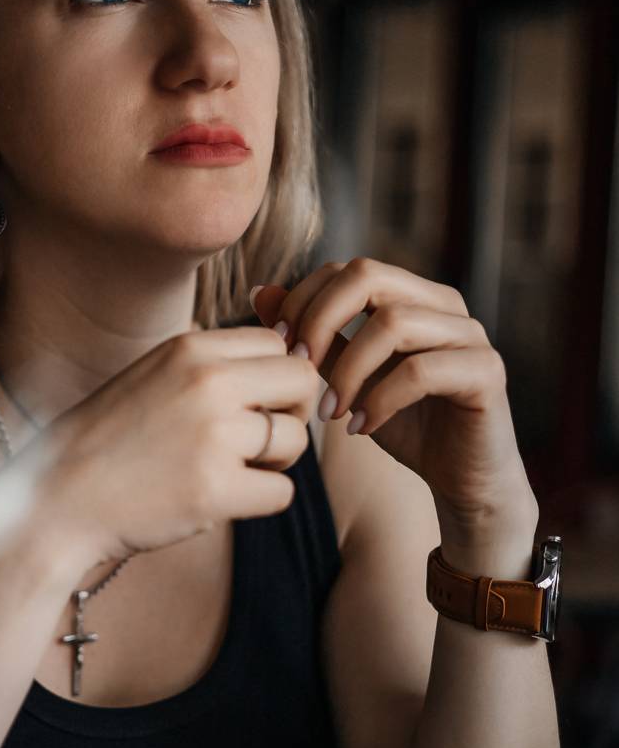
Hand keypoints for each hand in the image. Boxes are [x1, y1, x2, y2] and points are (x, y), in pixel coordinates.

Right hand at [38, 328, 321, 567]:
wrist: (57, 499)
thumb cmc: (110, 441)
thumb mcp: (155, 375)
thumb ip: (214, 363)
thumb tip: (291, 344)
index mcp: (190, 348)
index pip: (278, 342)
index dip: (275, 377)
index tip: (254, 404)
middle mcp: (208, 383)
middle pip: (303, 380)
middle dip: (290, 412)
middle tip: (257, 439)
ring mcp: (214, 437)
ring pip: (297, 440)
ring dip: (273, 462)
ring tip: (226, 470)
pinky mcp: (216, 490)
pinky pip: (283, 493)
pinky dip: (258, 501)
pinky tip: (218, 499)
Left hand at [251, 259, 537, 543]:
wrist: (462, 479)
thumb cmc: (403, 425)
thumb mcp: (346, 378)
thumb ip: (314, 337)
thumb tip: (261, 292)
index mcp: (413, 295)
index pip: (349, 268)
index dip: (305, 299)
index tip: (280, 345)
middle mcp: (445, 303)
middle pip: (369, 276)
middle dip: (320, 320)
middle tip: (298, 367)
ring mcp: (470, 334)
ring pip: (393, 323)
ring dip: (348, 369)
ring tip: (329, 413)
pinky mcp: (486, 372)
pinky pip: (422, 371)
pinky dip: (381, 400)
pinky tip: (361, 428)